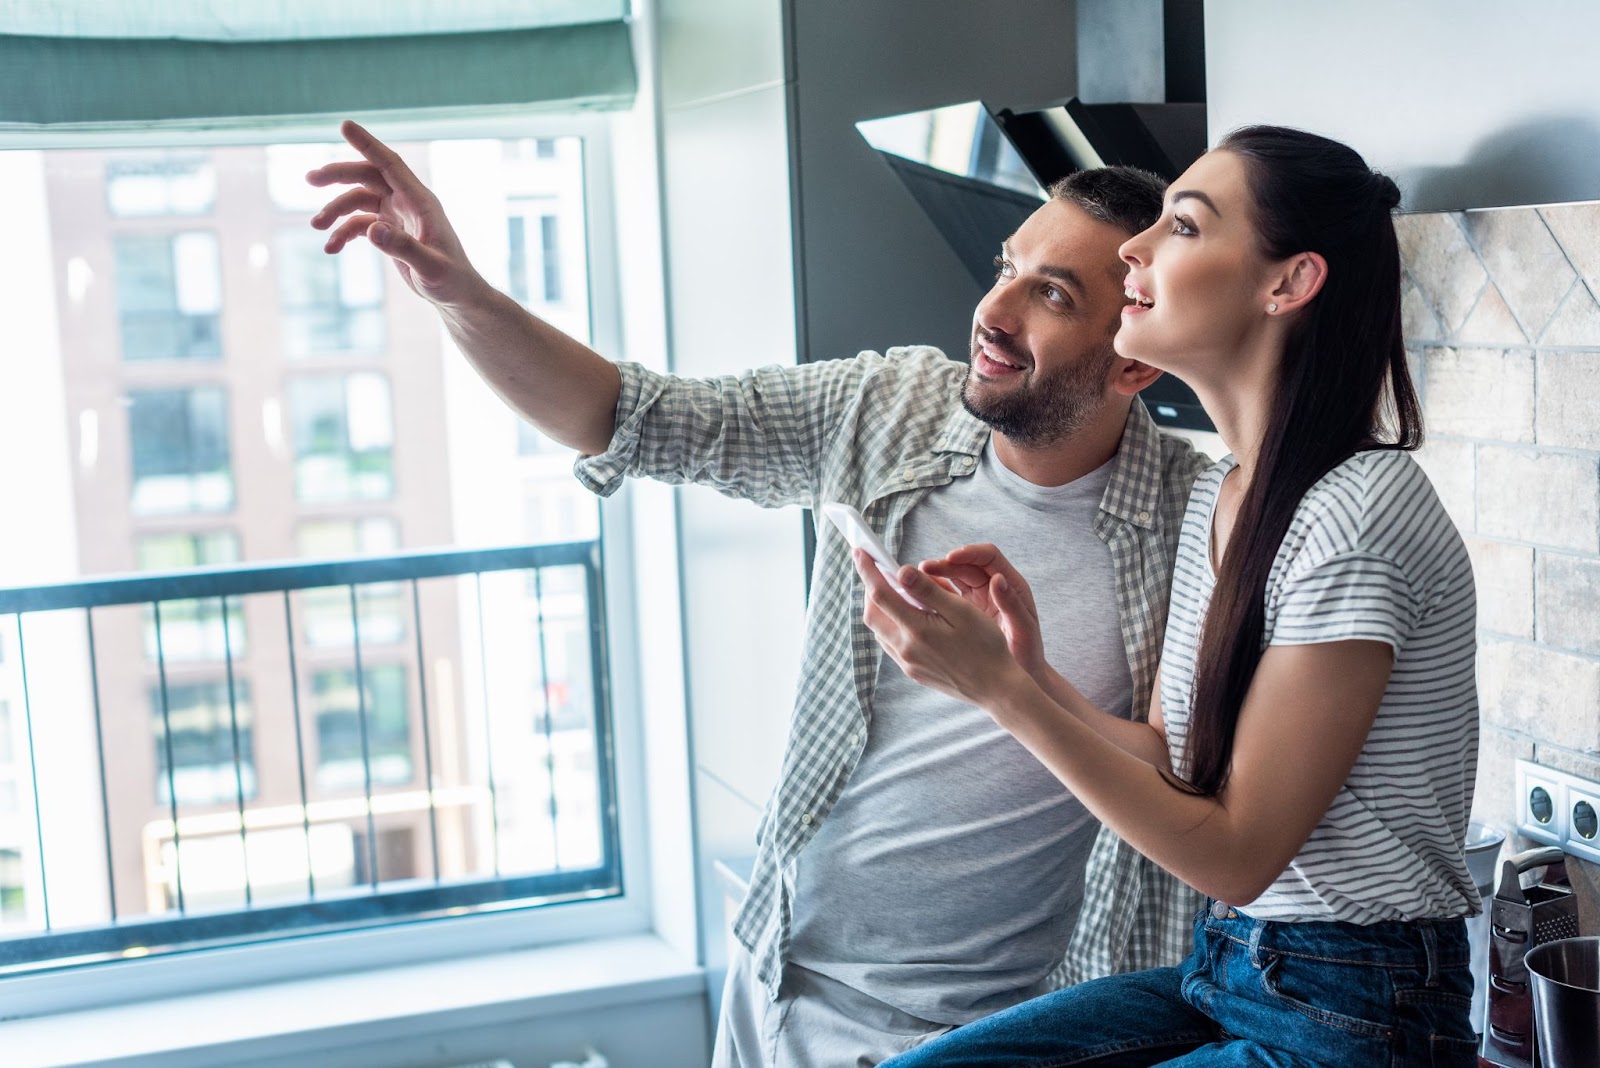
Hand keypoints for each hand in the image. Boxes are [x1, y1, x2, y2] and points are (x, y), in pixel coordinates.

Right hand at [307, 120, 485, 306]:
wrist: (455, 295)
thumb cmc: (450, 279)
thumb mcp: (430, 267)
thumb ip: (404, 248)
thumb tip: (372, 230)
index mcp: (421, 202)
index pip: (391, 164)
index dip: (368, 144)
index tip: (345, 125)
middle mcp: (407, 203)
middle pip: (367, 176)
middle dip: (339, 174)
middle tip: (310, 178)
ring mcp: (396, 215)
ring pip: (358, 199)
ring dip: (335, 209)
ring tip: (316, 226)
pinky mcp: (389, 231)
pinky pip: (359, 223)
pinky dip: (343, 232)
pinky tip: (331, 247)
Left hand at [852, 549, 1030, 707]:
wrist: (995, 688)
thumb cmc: (986, 646)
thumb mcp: (961, 611)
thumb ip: (929, 590)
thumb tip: (901, 571)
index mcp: (917, 630)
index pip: (880, 594)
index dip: (868, 570)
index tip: (860, 552)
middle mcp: (905, 649)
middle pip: (872, 614)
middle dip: (871, 589)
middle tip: (881, 570)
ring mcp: (907, 663)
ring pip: (879, 630)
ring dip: (881, 608)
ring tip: (899, 591)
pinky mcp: (913, 671)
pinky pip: (890, 644)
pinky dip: (891, 624)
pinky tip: (909, 617)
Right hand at [921, 544, 1046, 677]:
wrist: (1016, 678)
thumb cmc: (1027, 655)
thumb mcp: (1023, 630)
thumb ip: (1011, 604)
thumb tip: (997, 578)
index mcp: (1011, 585)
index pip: (989, 558)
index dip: (970, 554)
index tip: (951, 557)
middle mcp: (993, 588)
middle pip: (966, 566)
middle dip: (945, 564)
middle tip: (924, 568)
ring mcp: (977, 599)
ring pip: (953, 579)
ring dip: (935, 577)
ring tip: (915, 580)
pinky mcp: (965, 613)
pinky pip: (947, 596)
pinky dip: (933, 594)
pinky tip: (916, 597)